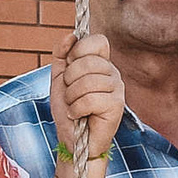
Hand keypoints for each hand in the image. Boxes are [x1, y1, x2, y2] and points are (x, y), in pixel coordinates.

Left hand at [49, 30, 124, 162]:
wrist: (73, 141)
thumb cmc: (69, 111)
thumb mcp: (59, 79)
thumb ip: (61, 55)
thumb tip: (71, 36)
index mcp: (102, 64)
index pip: (98, 41)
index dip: (80, 51)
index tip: (71, 67)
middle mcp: (113, 74)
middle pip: (88, 61)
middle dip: (70, 79)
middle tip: (70, 93)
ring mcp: (117, 90)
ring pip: (88, 81)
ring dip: (72, 97)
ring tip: (74, 106)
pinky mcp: (116, 106)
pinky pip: (91, 99)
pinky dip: (77, 109)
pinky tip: (79, 116)